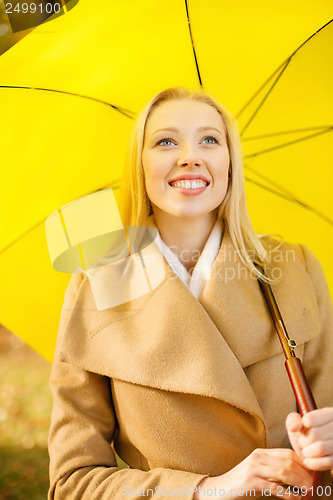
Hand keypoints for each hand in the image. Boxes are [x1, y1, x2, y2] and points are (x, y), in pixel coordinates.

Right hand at [193, 448, 312, 498]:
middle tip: (313, 484)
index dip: (302, 463)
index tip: (312, 474)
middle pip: (288, 461)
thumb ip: (273, 470)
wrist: (219, 489)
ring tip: (308, 491)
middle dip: (304, 473)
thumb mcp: (258, 471)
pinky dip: (288, 494)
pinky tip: (295, 499)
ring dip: (299, 482)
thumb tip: (295, 475)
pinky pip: (274, 487)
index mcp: (261, 453)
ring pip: (283, 472)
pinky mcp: (250, 482)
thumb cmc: (241, 483)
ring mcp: (253, 469)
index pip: (287, 453)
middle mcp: (258, 457)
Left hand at [286, 407, 332, 474]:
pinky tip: (308, 461)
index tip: (303, 431)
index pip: (309, 420)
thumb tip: (293, 428)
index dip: (302, 428)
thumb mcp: (299, 423)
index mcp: (330, 414)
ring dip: (307, 452)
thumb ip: (293, 420)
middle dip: (303, 442)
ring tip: (306, 451)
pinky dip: (313, 463)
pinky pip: (327, 462)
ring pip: (320, 448)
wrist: (316, 452)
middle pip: (314, 435)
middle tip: (303, 444)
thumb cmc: (308, 435)